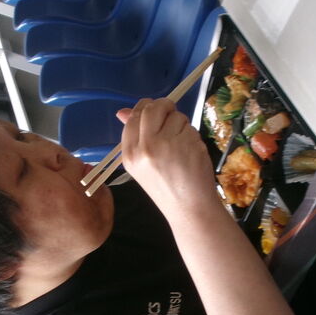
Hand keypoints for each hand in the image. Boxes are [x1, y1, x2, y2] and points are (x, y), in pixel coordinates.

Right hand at [116, 99, 217, 214]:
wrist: (188, 208)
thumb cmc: (166, 186)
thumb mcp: (141, 164)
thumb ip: (134, 136)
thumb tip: (123, 111)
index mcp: (130, 154)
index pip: (133, 116)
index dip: (146, 108)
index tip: (157, 112)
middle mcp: (145, 148)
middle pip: (152, 108)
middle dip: (165, 106)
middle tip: (172, 116)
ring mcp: (166, 145)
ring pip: (175, 116)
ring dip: (182, 125)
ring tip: (182, 146)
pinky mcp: (187, 144)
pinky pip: (190, 127)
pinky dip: (193, 135)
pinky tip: (191, 153)